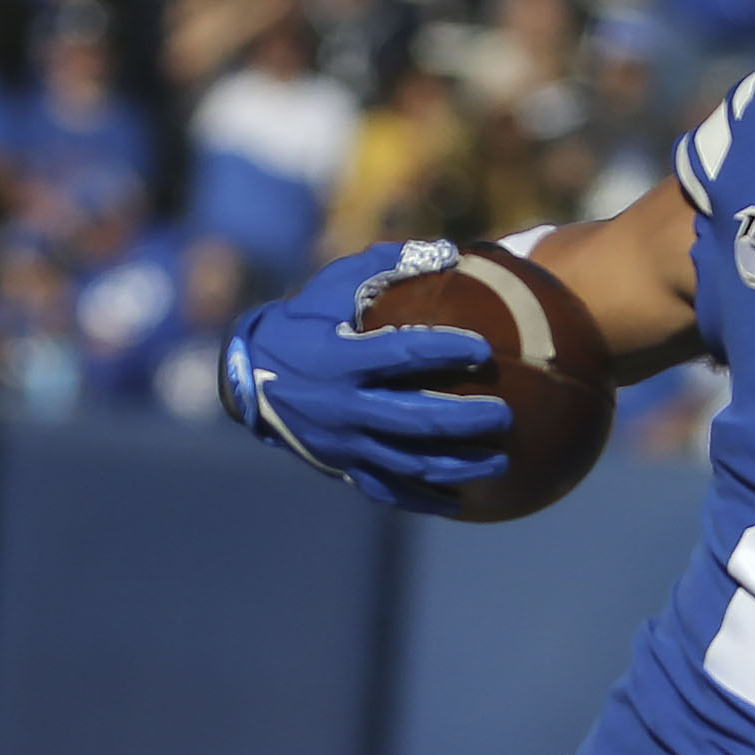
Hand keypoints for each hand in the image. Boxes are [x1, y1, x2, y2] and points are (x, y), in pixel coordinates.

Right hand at [217, 240, 511, 512]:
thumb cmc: (304, 322)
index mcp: (341, 359)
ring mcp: (344, 442)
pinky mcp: (344, 466)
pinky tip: (462, 502)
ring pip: (410, 463)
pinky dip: (426, 498)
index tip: (485, 348)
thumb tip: (449, 251)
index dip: (445, 350)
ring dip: (459, 466)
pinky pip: (390, 490)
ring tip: (502, 462)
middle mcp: (343, 406)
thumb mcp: (332, 285)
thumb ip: (386, 266)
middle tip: (505, 416)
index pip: (401, 354)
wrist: (250, 377)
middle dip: (465, 421)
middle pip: (415, 420)